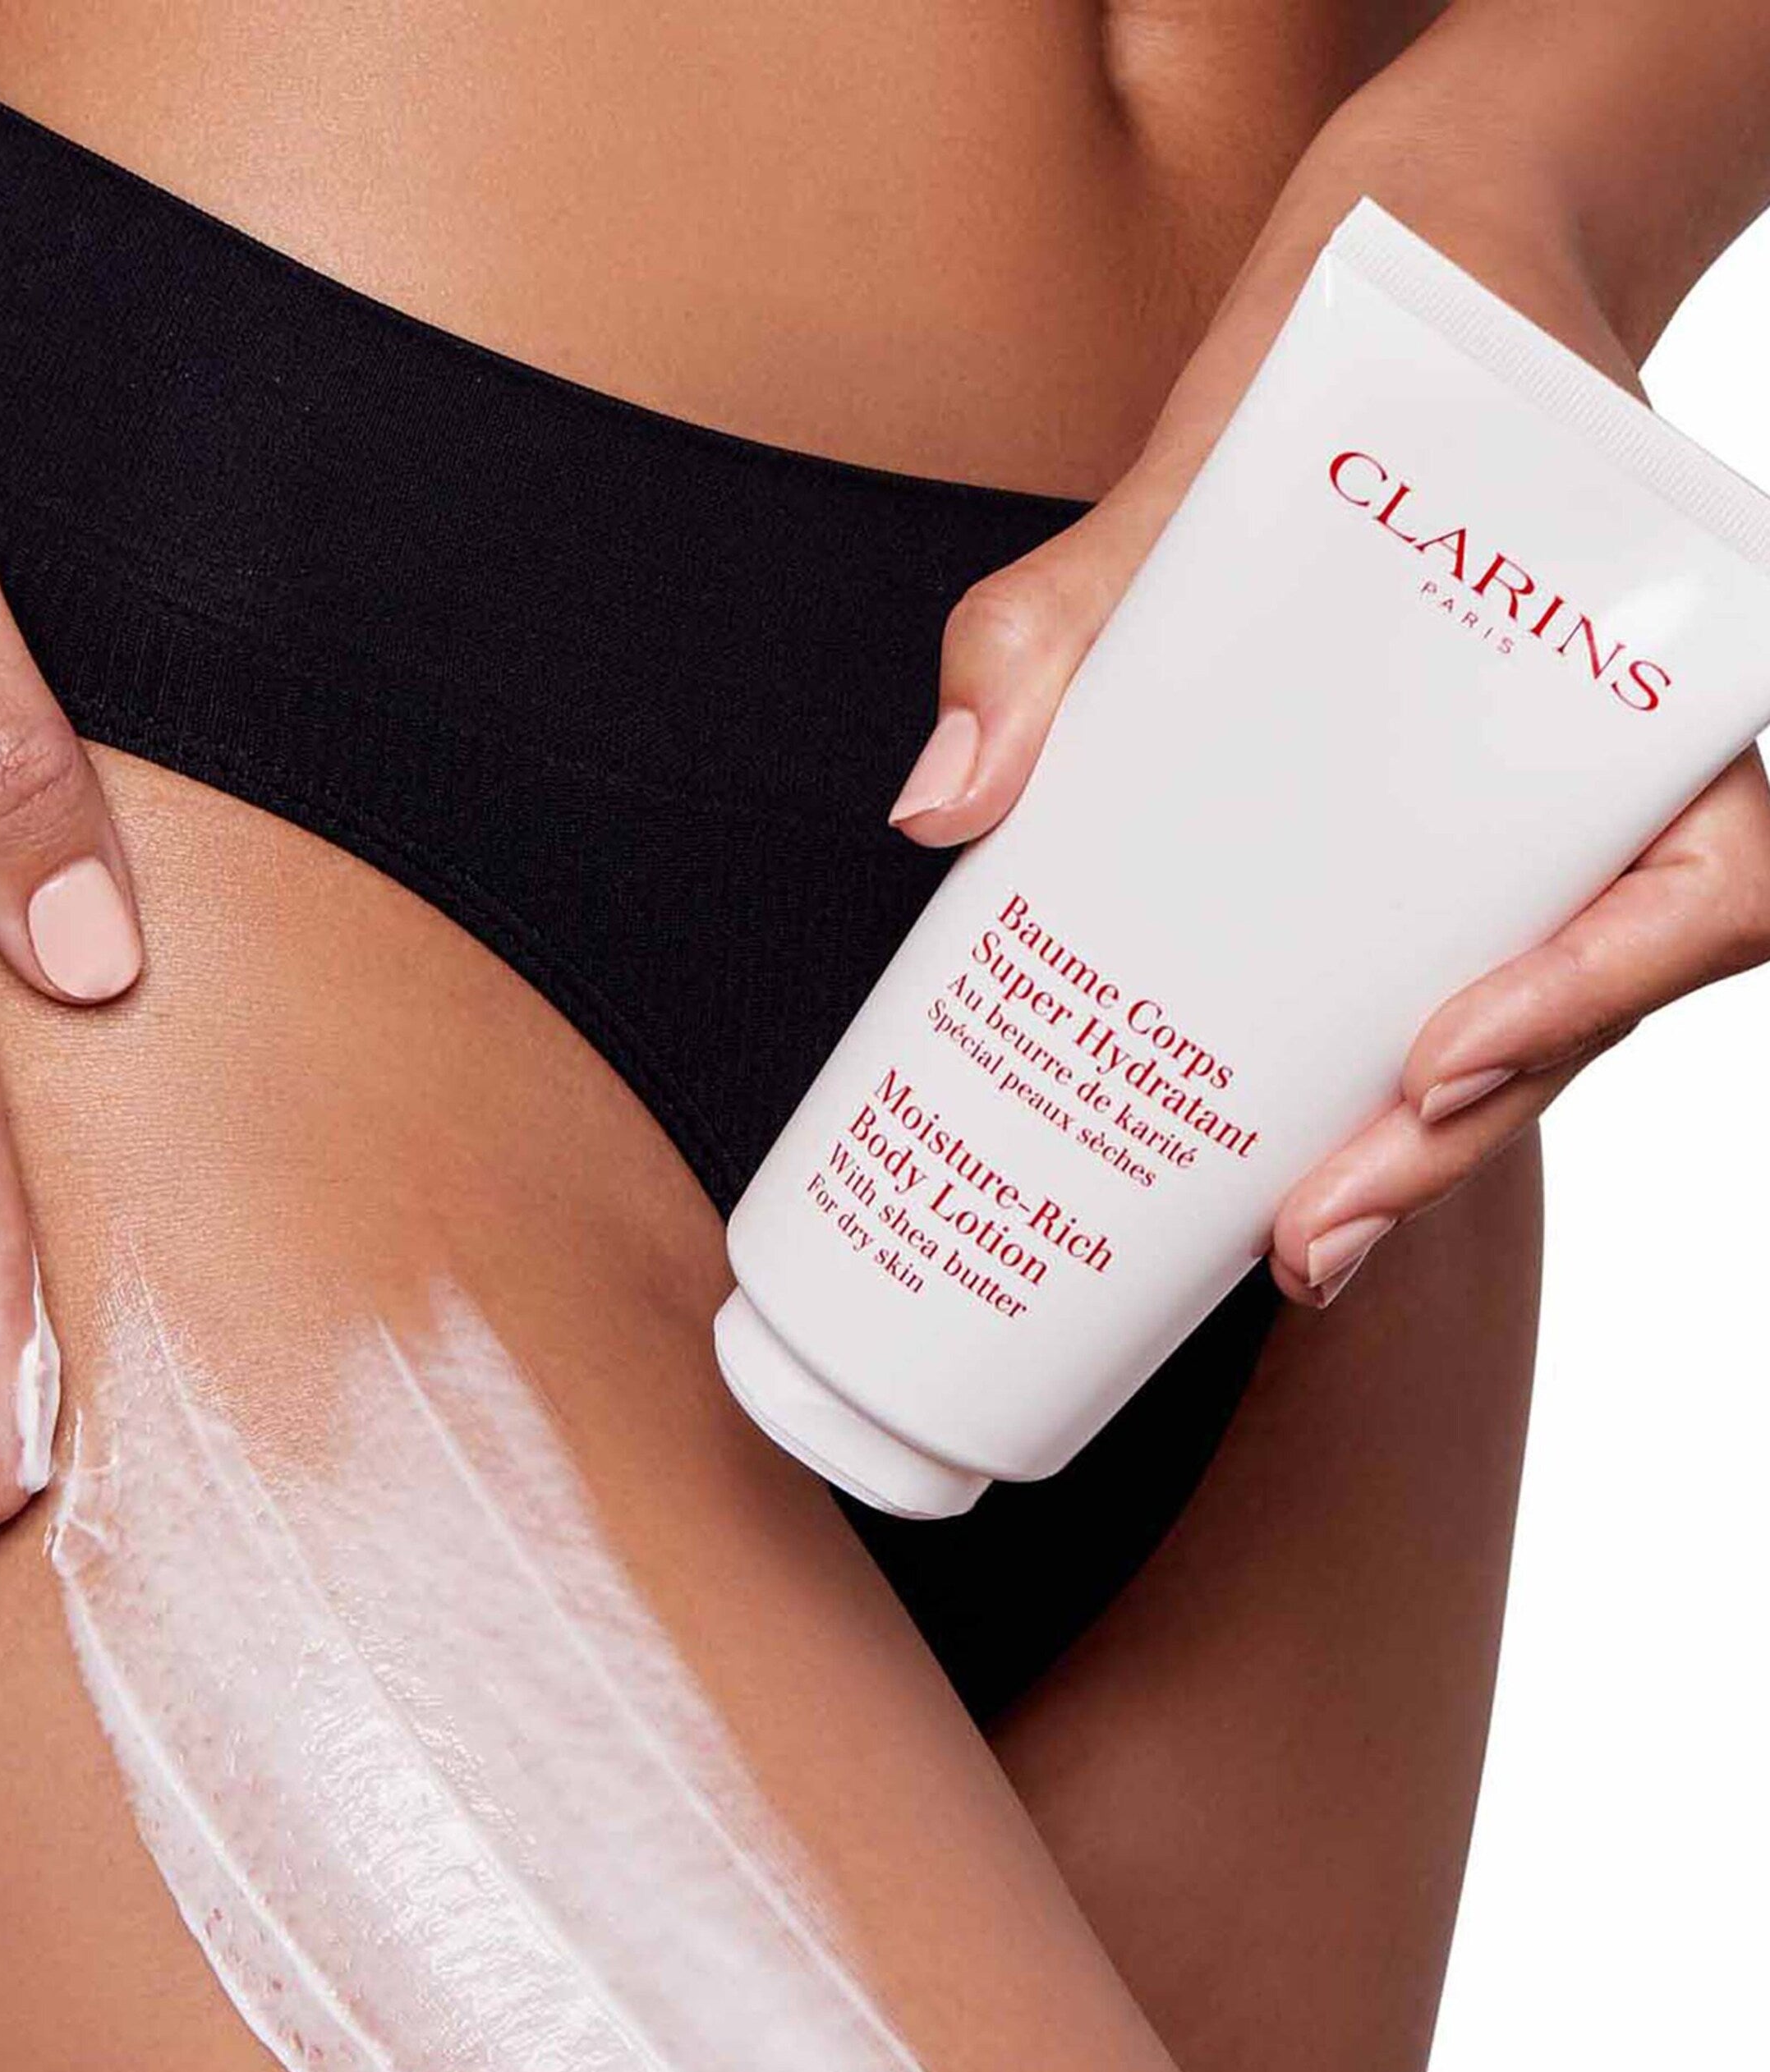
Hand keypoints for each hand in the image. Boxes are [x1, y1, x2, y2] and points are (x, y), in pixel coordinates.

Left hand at [886, 93, 1769, 1310]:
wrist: (1434, 269)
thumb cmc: (1379, 340)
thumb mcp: (1213, 446)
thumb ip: (1074, 607)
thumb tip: (940, 806)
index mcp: (1670, 662)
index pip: (1703, 871)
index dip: (1592, 989)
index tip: (1441, 1066)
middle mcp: (1644, 757)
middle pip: (1597, 989)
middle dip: (1460, 1134)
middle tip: (1308, 1239)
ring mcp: (1565, 800)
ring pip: (1541, 1002)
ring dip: (1428, 1140)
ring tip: (1291, 1241)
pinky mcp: (1474, 819)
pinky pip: (1464, 946)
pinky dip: (1380, 1051)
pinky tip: (1276, 1137)